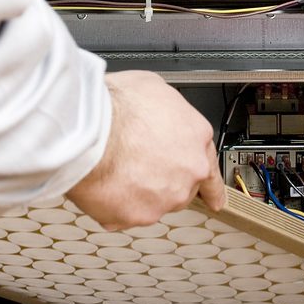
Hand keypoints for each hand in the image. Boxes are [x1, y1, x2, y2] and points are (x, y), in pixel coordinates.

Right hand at [66, 70, 226, 228]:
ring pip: (155, 202)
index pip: (212, 168)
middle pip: (181, 186)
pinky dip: (114, 204)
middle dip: (162, 180)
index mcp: (196, 137)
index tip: (214, 199)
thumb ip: (165, 111)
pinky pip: (127, 214)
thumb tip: (157, 111)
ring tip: (114, 168)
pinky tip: (103, 183)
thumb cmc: (116, 105)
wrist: (89, 131)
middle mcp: (188, 171)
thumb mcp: (152, 87)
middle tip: (136, 165)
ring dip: (138, 191)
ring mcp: (166, 197)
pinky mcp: (139, 216)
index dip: (211, 185)